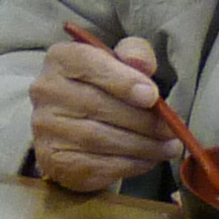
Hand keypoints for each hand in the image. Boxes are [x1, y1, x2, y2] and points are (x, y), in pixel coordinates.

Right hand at [30, 31, 176, 193]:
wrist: (72, 125)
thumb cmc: (102, 87)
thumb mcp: (119, 60)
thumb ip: (134, 53)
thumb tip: (143, 66)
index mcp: (60, 60)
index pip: (87, 63)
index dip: (122, 81)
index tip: (152, 96)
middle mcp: (46, 92)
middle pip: (97, 106)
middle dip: (143, 120)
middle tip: (172, 130)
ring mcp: (46, 129)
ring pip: (99, 139)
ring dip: (142, 146)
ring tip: (169, 146)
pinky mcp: (55, 160)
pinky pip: (97, 165)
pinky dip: (131, 164)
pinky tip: (149, 159)